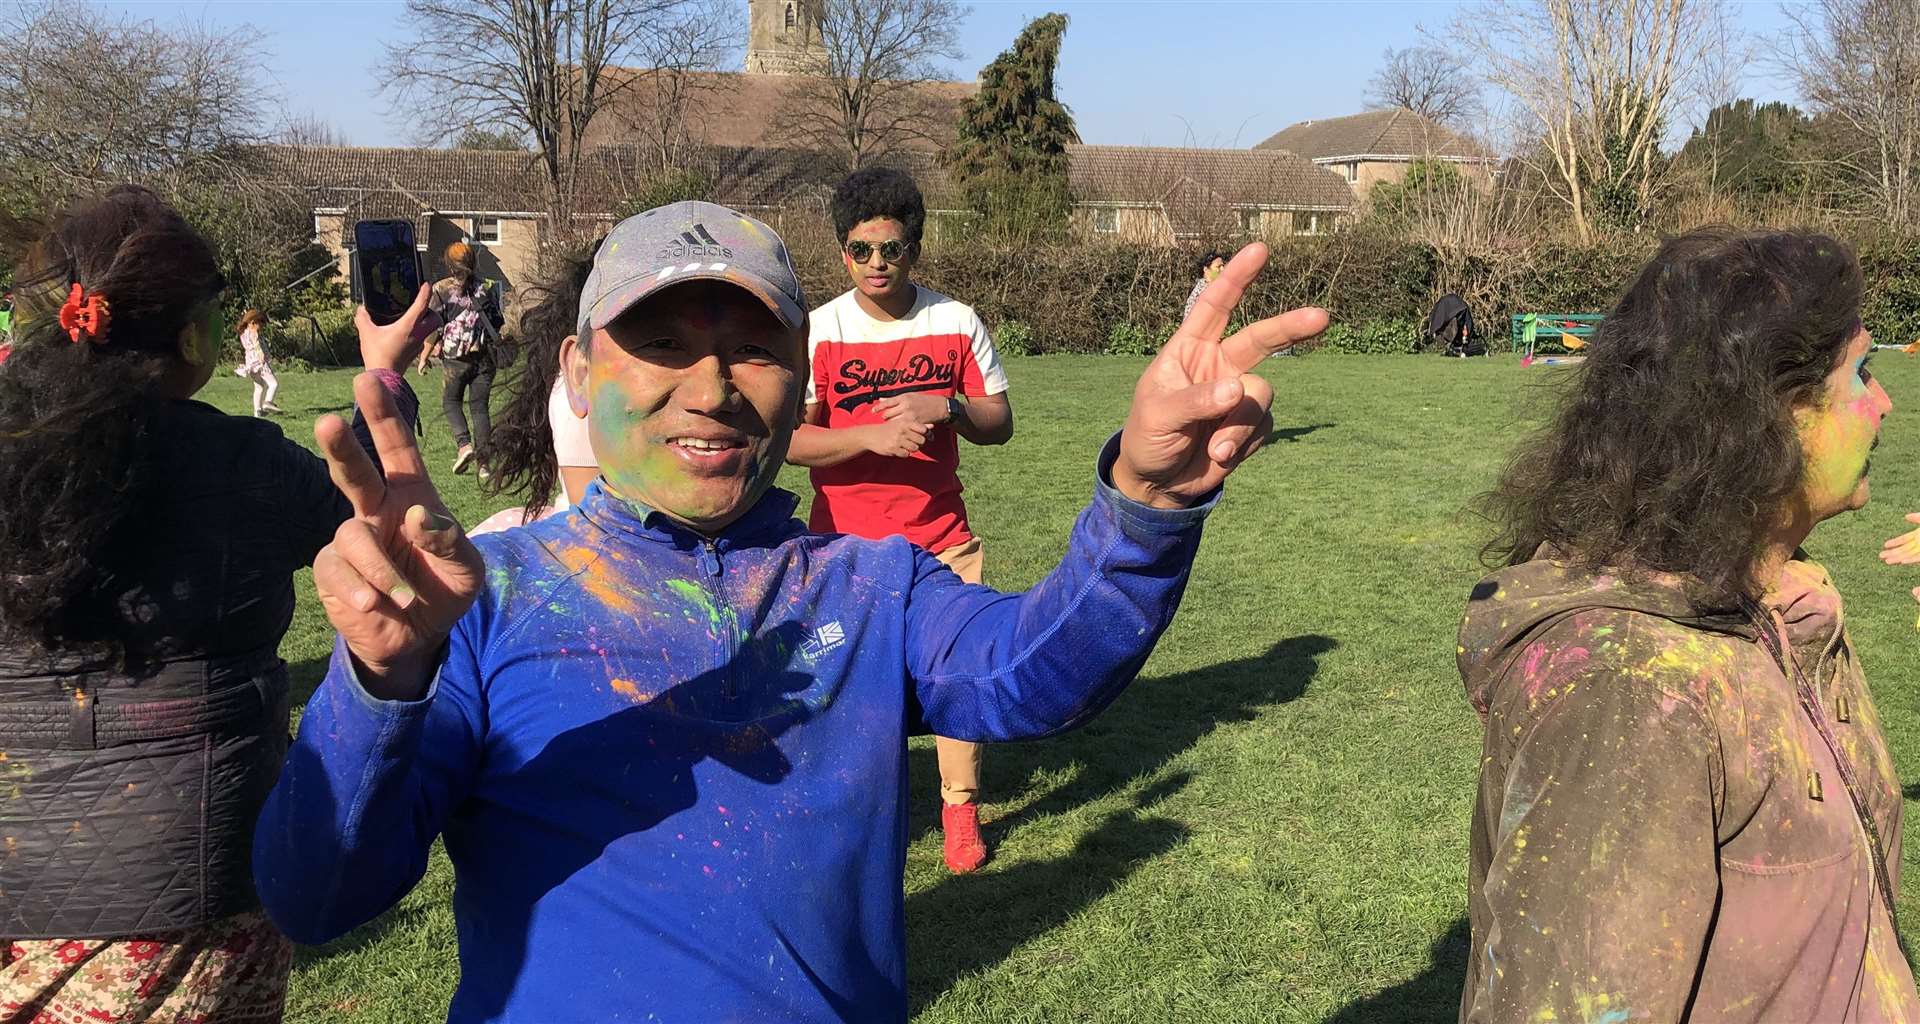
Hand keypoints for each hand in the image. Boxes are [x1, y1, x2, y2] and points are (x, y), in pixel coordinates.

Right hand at [313, 373, 484, 698]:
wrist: (417, 638)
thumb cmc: (444, 589)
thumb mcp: (466, 569)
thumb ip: (450, 542)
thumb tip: (419, 517)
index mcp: (412, 497)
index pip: (397, 451)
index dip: (384, 417)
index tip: (369, 380)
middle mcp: (376, 510)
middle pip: (354, 473)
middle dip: (342, 448)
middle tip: (329, 423)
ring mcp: (351, 539)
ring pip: (351, 537)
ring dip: (380, 570)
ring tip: (403, 596)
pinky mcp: (331, 572)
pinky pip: (338, 572)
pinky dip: (361, 591)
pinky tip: (375, 606)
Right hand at [356, 285, 431, 372]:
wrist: (384, 377)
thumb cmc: (377, 354)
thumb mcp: (366, 333)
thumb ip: (363, 318)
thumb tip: (361, 310)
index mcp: (409, 326)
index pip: (422, 305)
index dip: (425, 293)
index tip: (427, 284)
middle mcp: (418, 334)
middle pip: (435, 318)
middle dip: (431, 310)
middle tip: (420, 305)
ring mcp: (418, 344)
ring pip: (431, 329)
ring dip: (426, 321)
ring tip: (412, 317)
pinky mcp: (415, 352)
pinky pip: (422, 338)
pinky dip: (418, 331)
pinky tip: (405, 331)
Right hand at [864, 418, 930, 457]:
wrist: (871, 435)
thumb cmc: (889, 428)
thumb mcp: (902, 424)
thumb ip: (918, 425)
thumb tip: (932, 426)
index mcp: (905, 422)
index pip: (923, 429)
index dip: (927, 434)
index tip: (927, 436)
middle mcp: (902, 430)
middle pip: (921, 440)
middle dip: (920, 443)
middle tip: (915, 442)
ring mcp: (897, 440)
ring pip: (915, 448)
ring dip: (913, 449)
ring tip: (907, 446)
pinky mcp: (893, 449)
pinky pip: (906, 454)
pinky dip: (905, 453)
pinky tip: (900, 449)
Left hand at [874, 392, 949, 425]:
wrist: (939, 407)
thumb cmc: (923, 400)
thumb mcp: (909, 395)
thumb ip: (895, 399)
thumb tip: (880, 399)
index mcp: (903, 398)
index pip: (887, 403)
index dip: (878, 408)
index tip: (872, 411)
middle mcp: (905, 406)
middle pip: (888, 414)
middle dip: (885, 417)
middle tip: (883, 419)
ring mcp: (910, 416)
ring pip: (894, 422)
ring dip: (891, 424)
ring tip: (890, 425)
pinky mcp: (914, 424)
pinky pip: (903, 428)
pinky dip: (899, 429)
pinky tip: (897, 430)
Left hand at [1114, 243, 1326, 507]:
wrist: (1158, 484)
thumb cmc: (1147, 439)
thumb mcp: (1160, 416)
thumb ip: (1196, 400)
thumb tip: (1238, 389)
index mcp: (1189, 351)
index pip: (1214, 306)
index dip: (1236, 277)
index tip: (1259, 249)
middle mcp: (1218, 365)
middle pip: (1261, 338)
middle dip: (1290, 327)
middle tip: (1321, 317)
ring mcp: (1237, 395)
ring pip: (1261, 395)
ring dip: (1239, 427)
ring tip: (1214, 450)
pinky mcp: (1250, 426)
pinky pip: (1263, 427)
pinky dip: (1243, 445)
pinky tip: (1221, 458)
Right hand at [1881, 513, 1919, 565]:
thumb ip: (1917, 517)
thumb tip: (1906, 516)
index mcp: (1919, 534)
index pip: (1904, 539)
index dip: (1895, 542)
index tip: (1885, 545)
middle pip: (1904, 549)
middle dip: (1892, 552)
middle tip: (1880, 555)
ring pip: (1909, 555)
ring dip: (1898, 558)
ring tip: (1887, 561)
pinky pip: (1919, 557)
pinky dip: (1911, 560)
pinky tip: (1902, 562)